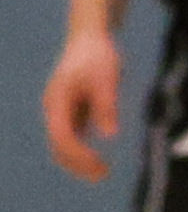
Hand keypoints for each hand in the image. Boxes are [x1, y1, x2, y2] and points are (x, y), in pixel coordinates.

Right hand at [42, 28, 122, 181]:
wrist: (90, 37)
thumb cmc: (98, 55)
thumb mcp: (107, 78)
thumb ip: (106, 105)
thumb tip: (109, 135)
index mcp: (58, 100)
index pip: (62, 136)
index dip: (78, 154)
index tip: (98, 164)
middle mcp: (54, 108)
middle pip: (57, 145)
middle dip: (77, 163)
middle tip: (103, 175)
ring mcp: (60, 111)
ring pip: (62, 144)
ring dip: (78, 161)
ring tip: (102, 172)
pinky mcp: (70, 112)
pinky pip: (71, 138)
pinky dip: (81, 152)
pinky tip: (99, 161)